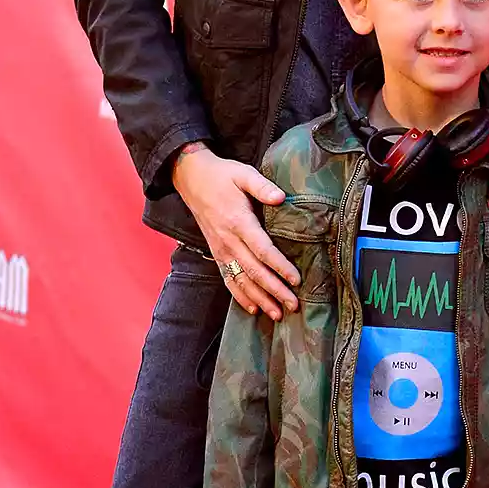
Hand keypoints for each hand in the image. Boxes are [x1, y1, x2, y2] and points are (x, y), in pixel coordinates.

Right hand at [173, 144, 298, 319]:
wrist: (191, 179)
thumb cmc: (222, 176)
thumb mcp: (243, 174)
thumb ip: (262, 186)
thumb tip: (280, 197)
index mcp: (238, 221)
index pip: (262, 250)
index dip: (280, 266)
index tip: (296, 280)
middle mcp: (228, 240)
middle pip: (254, 271)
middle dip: (274, 290)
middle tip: (293, 305)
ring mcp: (221, 250)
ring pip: (241, 280)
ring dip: (259, 299)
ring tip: (276, 313)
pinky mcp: (216, 253)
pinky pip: (227, 279)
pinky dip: (239, 296)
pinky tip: (252, 308)